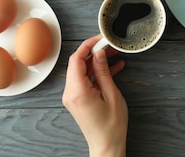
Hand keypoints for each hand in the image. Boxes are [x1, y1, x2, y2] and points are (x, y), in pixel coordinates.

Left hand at [62, 35, 127, 156]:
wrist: (107, 145)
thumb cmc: (111, 126)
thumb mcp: (112, 94)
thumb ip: (103, 72)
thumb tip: (98, 54)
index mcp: (78, 91)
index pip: (76, 59)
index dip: (88, 45)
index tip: (100, 38)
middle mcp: (71, 93)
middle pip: (77, 63)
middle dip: (93, 51)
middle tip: (109, 45)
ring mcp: (73, 96)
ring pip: (82, 70)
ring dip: (96, 61)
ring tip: (114, 55)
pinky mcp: (78, 98)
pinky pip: (85, 79)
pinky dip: (97, 72)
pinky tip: (113, 68)